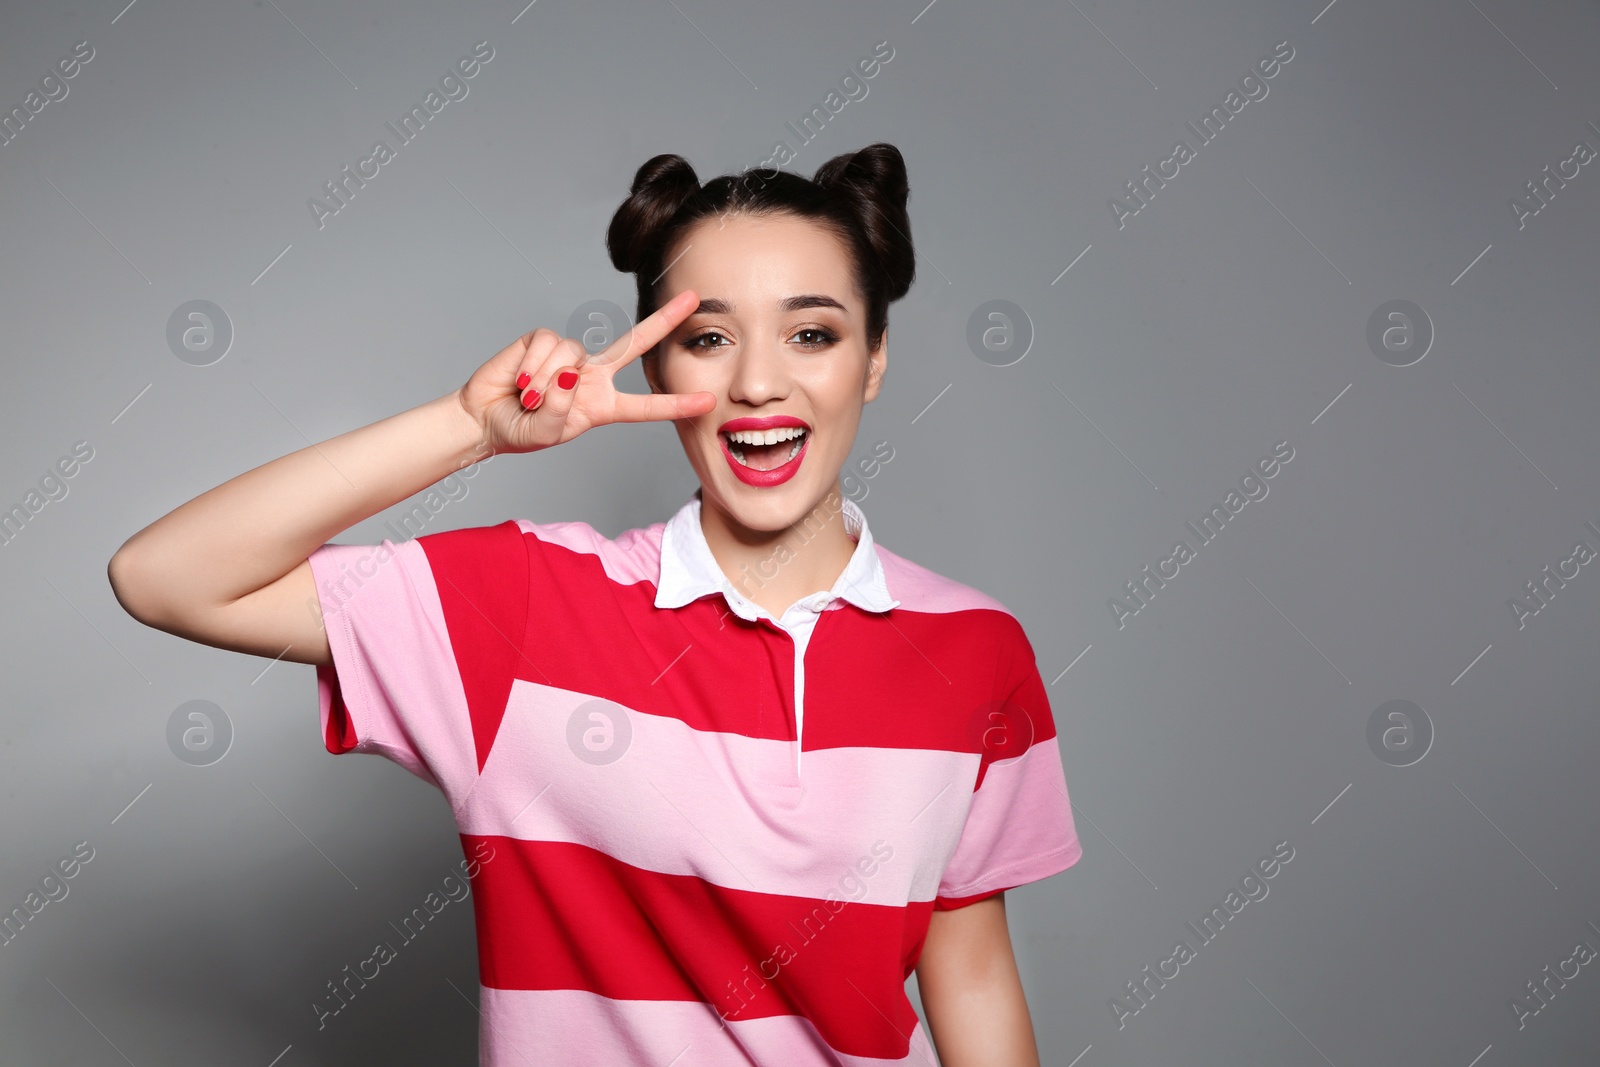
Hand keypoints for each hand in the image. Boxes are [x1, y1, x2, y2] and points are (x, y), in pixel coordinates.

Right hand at [457, 289, 715, 455]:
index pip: (645, 405)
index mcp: (602, 405)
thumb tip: (571, 373)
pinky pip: (547, 344)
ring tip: (528, 398)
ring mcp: (569, 356)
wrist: (484, 418)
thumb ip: (561, 408)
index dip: (675, 404)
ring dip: (546, 381)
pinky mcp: (542, 340)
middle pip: (634, 344)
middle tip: (694, 300)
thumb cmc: (521, 430)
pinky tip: (521, 380)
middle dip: (664, 321)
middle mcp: (591, 375)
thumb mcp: (547, 432)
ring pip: (572, 355)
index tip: (708, 401)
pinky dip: (532, 365)